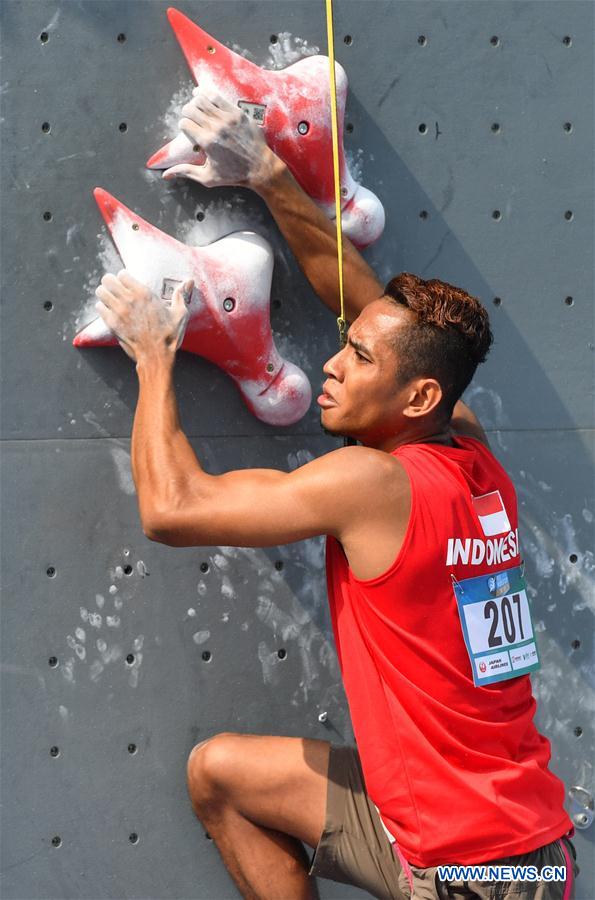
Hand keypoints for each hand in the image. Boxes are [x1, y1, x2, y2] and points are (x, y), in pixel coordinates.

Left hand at [95, 270, 192, 363]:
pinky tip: (109, 311)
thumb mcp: (180, 314)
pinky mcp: (112, 323)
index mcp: (144, 294)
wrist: (156, 355)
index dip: (124, 277)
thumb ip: (181, 295)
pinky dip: (103, 307)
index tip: (127, 282)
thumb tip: (189, 281)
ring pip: (100, 292)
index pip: (122, 274)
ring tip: (110, 298)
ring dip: (105, 293)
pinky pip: (99, 307)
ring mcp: (118, 311)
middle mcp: (129, 300)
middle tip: (115, 288)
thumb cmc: (169, 336)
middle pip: (108, 279)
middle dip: (111, 282)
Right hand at [162, 88, 280, 188]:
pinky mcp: (238, 113)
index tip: (187, 130)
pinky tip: (205, 95)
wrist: (260, 168)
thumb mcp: (208, 177)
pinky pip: (219, 96)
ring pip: (203, 98)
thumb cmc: (234, 175)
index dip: (183, 126)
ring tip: (197, 106)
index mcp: (207, 142)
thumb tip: (165, 175)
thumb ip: (186, 172)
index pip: (185, 123)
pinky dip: (208, 94)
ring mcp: (228, 118)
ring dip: (196, 101)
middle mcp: (216, 127)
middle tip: (191, 117)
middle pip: (191, 108)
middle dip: (187, 112)